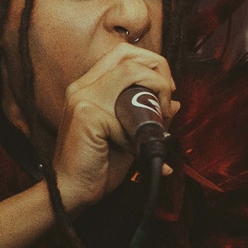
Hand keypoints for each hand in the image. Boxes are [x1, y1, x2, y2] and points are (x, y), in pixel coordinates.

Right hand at [50, 43, 179, 211]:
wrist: (72, 193)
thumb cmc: (99, 166)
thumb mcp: (130, 137)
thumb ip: (147, 117)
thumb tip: (174, 104)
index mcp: (89, 87)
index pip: (123, 55)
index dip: (151, 64)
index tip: (167, 91)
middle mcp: (82, 86)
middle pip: (127, 54)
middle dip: (158, 69)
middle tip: (168, 95)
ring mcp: (82, 98)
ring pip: (131, 71)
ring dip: (155, 90)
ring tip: (159, 118)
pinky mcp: (86, 115)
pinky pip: (127, 112)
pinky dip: (138, 131)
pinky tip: (133, 148)